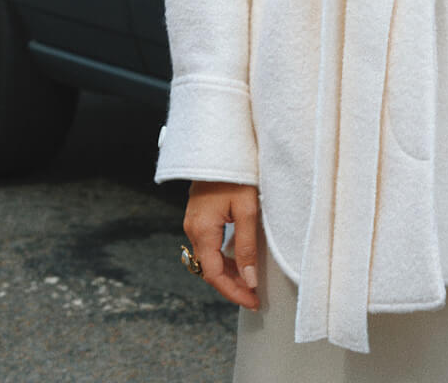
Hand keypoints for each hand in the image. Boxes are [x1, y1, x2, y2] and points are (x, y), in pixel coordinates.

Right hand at [184, 181, 260, 309]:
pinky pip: (209, 245)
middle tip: (254, 295)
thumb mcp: (247, 209)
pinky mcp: (199, 216)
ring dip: (228, 271)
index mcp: (202, 231)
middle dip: (232, 285)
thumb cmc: (236, 173)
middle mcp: (192, 229)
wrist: (220, 145)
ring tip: (250, 280)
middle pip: (210, 269)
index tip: (253, 301)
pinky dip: (223, 257)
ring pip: (208, 258)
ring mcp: (193, 223)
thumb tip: (249, 280)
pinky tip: (239, 258)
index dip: (234, 292)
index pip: (215, 275)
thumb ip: (247, 246)